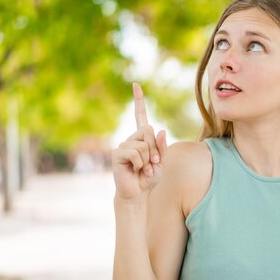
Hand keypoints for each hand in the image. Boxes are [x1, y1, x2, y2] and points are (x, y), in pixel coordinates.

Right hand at [111, 82, 167, 200]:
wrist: (137, 194)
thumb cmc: (149, 178)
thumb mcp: (162, 162)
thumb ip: (163, 147)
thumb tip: (161, 131)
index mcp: (141, 138)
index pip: (140, 116)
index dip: (138, 101)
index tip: (136, 85)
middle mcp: (130, 139)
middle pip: (148, 130)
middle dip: (155, 149)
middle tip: (153, 163)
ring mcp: (123, 145)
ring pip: (144, 144)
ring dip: (148, 160)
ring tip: (143, 170)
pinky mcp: (117, 154)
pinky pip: (136, 153)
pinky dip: (141, 164)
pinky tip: (135, 171)